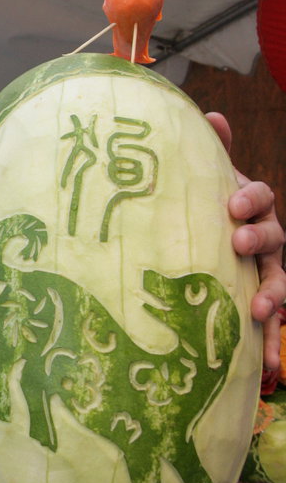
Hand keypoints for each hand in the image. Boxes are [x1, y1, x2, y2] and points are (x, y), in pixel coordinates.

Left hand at [206, 112, 284, 377]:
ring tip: (259, 309)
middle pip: (274, 238)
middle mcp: (266, 239)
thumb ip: (211, 150)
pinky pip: (273, 325)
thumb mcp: (205, 180)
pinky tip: (269, 367)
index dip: (250, 199)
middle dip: (260, 240)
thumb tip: (211, 115)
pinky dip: (273, 343)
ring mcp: (267, 272)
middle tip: (239, 244)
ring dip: (273, 295)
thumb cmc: (204, 208)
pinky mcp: (261, 304)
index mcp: (251, 206)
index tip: (231, 205)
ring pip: (280, 283)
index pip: (259, 197)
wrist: (207, 237)